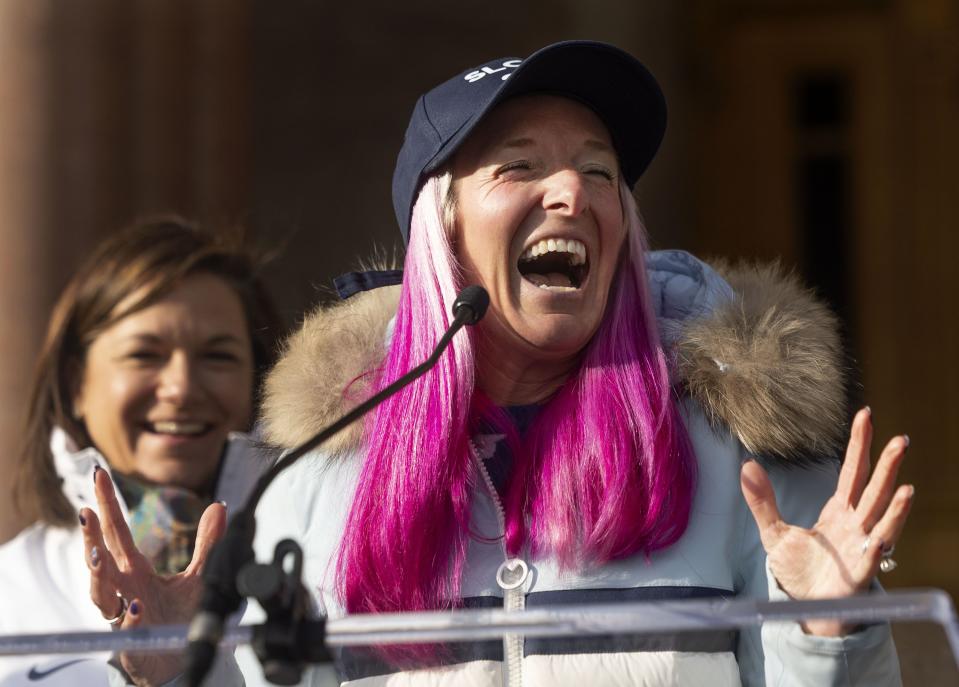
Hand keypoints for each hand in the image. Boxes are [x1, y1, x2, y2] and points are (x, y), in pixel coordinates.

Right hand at [79, 467, 226, 685]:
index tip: (99, 474)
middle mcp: (124, 588)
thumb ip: (207, 542)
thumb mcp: (199, 575)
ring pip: (100, 593)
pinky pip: (127, 628)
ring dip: (97, 574)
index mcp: (135, 569)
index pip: (118, 531)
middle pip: (101, 558)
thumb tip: (219, 506)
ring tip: (98, 555)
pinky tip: (136, 605)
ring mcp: (124, 614)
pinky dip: (129, 617)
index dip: (109, 504)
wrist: (181, 658)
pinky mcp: (133, 640)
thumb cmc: (181, 617)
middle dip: (90, 536)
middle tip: (85, 512)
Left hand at [740, 407, 913, 635]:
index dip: (859, 444)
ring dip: (894, 499)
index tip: (866, 414)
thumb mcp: (773, 531)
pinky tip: (890, 520)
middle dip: (886, 464)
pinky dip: (884, 533)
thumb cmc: (798, 570)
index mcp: (838, 511)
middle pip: (872, 489)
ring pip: (881, 517)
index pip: (852, 471)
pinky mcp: (859, 570)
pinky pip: (875, 550)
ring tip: (905, 477)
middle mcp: (856, 524)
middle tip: (899, 438)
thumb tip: (747, 465)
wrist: (804, 607)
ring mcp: (861, 546)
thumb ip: (762, 500)